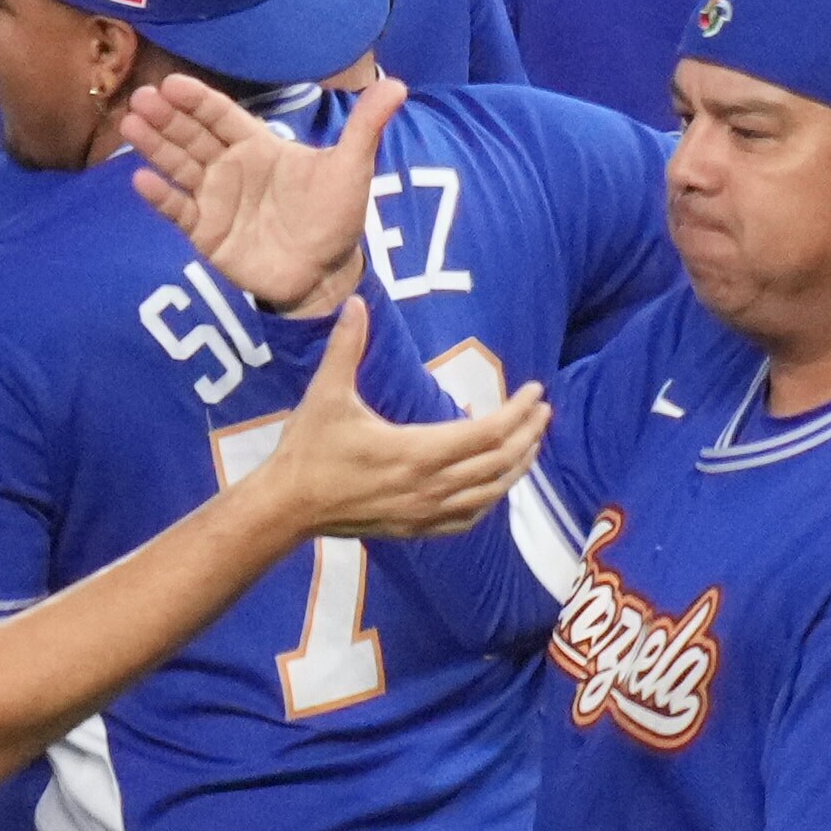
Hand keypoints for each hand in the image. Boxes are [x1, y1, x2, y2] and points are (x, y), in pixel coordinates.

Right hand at [133, 66, 381, 314]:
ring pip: (179, 166)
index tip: (173, 83)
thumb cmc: (336, 217)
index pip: (222, 116)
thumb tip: (397, 84)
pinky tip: (143, 181)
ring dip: (155, 147)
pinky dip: (162, 198)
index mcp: (259, 146)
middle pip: (192, 136)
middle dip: (167, 118)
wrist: (326, 273)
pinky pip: (179, 212)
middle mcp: (230, 167)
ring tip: (130, 125)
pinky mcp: (206, 233)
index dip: (198, 100)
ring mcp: (215, 199)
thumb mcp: (353, 168)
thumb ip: (367, 126)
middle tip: (141, 98)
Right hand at [225, 283, 548, 546]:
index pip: (487, 433)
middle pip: (499, 463)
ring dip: (517, 467)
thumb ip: (345, 347)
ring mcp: (424, 512)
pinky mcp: (416, 528)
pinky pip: (468, 518)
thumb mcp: (326, 394)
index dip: (518, 412)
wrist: (288, 507)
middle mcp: (429, 486)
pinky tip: (497, 485)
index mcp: (416, 451)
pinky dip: (491, 499)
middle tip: (543, 410)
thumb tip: (355, 302)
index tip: (536, 391)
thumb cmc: (308, 450)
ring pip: (491, 493)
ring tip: (532, 443)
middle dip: (528, 435)